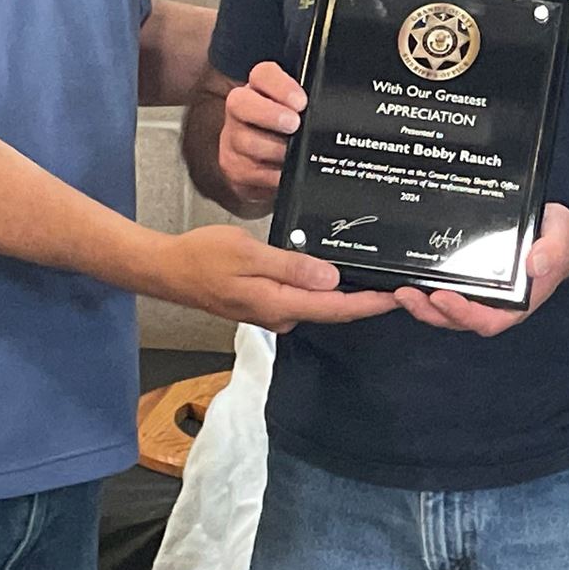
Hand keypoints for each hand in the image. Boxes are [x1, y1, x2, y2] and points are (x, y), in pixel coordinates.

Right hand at [154, 225, 396, 333]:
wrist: (169, 270)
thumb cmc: (203, 257)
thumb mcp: (248, 254)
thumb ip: (291, 266)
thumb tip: (331, 278)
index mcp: (279, 304)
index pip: (336, 308)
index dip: (371, 303)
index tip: (399, 296)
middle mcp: (280, 315)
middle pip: (333, 309)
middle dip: (367, 299)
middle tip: (398, 284)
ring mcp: (272, 312)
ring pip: (318, 304)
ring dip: (346, 293)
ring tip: (374, 275)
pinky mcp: (266, 304)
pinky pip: (303, 298)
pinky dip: (322, 288)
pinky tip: (332, 273)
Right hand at [216, 61, 305, 208]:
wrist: (269, 165)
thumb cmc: (291, 132)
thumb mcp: (301, 112)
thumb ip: (311, 106)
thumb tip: (335, 107)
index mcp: (259, 87)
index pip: (262, 74)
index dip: (280, 86)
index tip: (301, 101)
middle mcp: (240, 109)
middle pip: (241, 103)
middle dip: (269, 114)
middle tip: (294, 124)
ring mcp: (232, 139)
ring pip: (246, 141)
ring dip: (275, 149)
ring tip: (295, 154)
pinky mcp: (233, 168)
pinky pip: (251, 173)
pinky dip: (273, 175)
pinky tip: (286, 173)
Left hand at [392, 203, 568, 336]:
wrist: (560, 232)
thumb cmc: (562, 238)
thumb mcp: (562, 237)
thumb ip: (553, 250)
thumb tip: (534, 264)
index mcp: (519, 302)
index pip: (488, 319)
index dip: (463, 314)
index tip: (441, 298)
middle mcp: (497, 303)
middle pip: (460, 320)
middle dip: (431, 312)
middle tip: (405, 294)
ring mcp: (483, 294)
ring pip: (449, 310)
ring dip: (423, 305)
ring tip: (399, 290)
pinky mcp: (472, 280)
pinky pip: (448, 291)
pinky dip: (427, 291)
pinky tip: (407, 280)